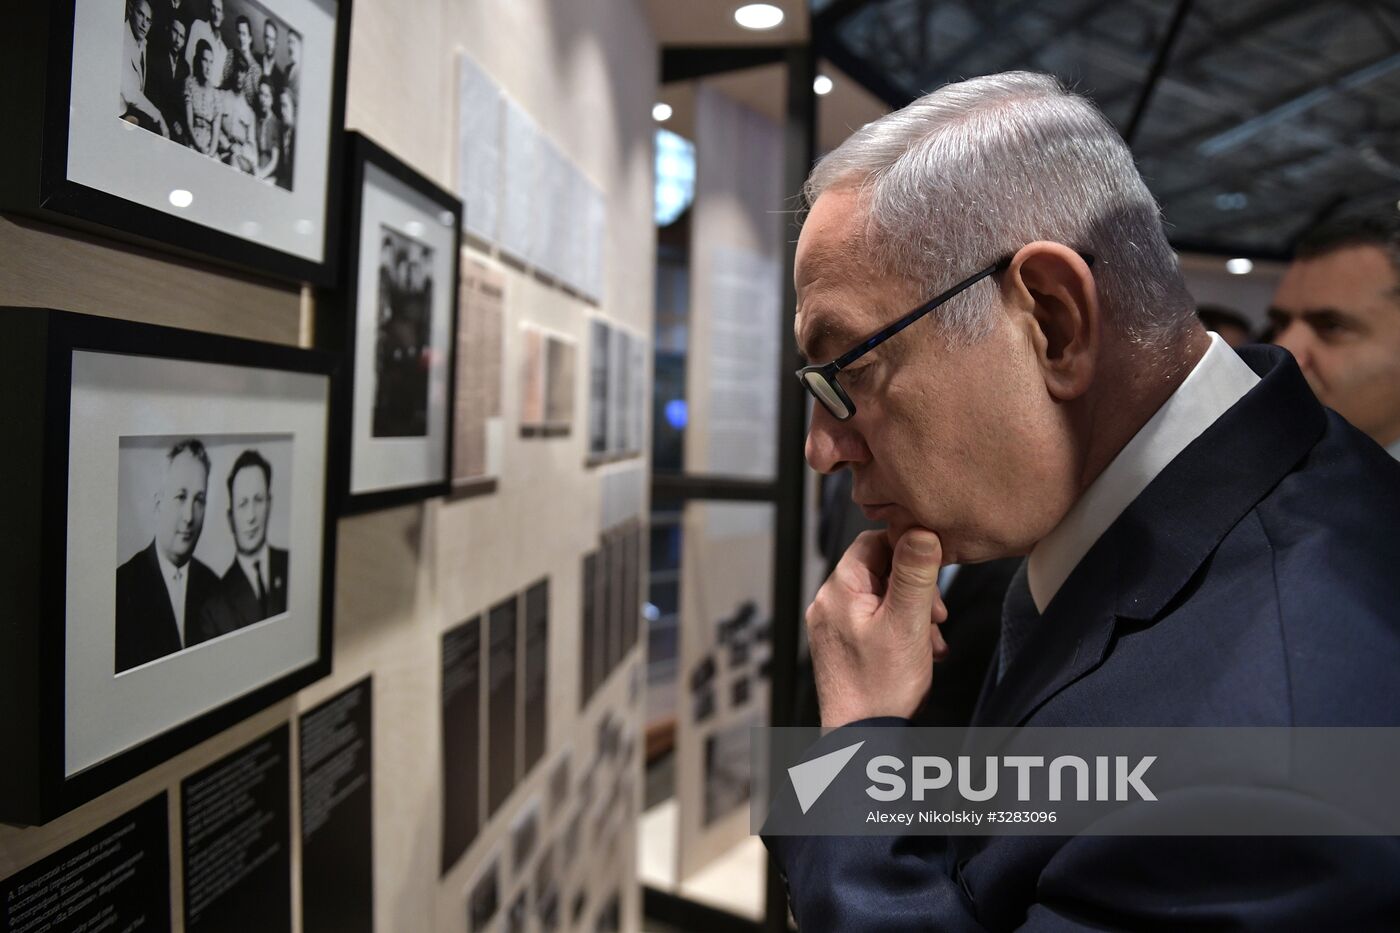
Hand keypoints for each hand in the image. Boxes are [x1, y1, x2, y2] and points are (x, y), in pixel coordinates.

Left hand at [807, 528, 948, 728]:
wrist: (862, 739)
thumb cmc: (881, 689)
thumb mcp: (907, 623)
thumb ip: (914, 574)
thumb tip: (921, 530)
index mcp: (839, 590)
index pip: (874, 542)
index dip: (908, 550)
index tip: (933, 570)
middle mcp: (830, 604)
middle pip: (880, 570)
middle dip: (915, 589)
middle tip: (936, 615)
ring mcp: (834, 626)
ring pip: (882, 598)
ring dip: (913, 613)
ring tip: (930, 640)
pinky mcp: (843, 646)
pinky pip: (876, 622)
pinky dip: (901, 630)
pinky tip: (920, 652)